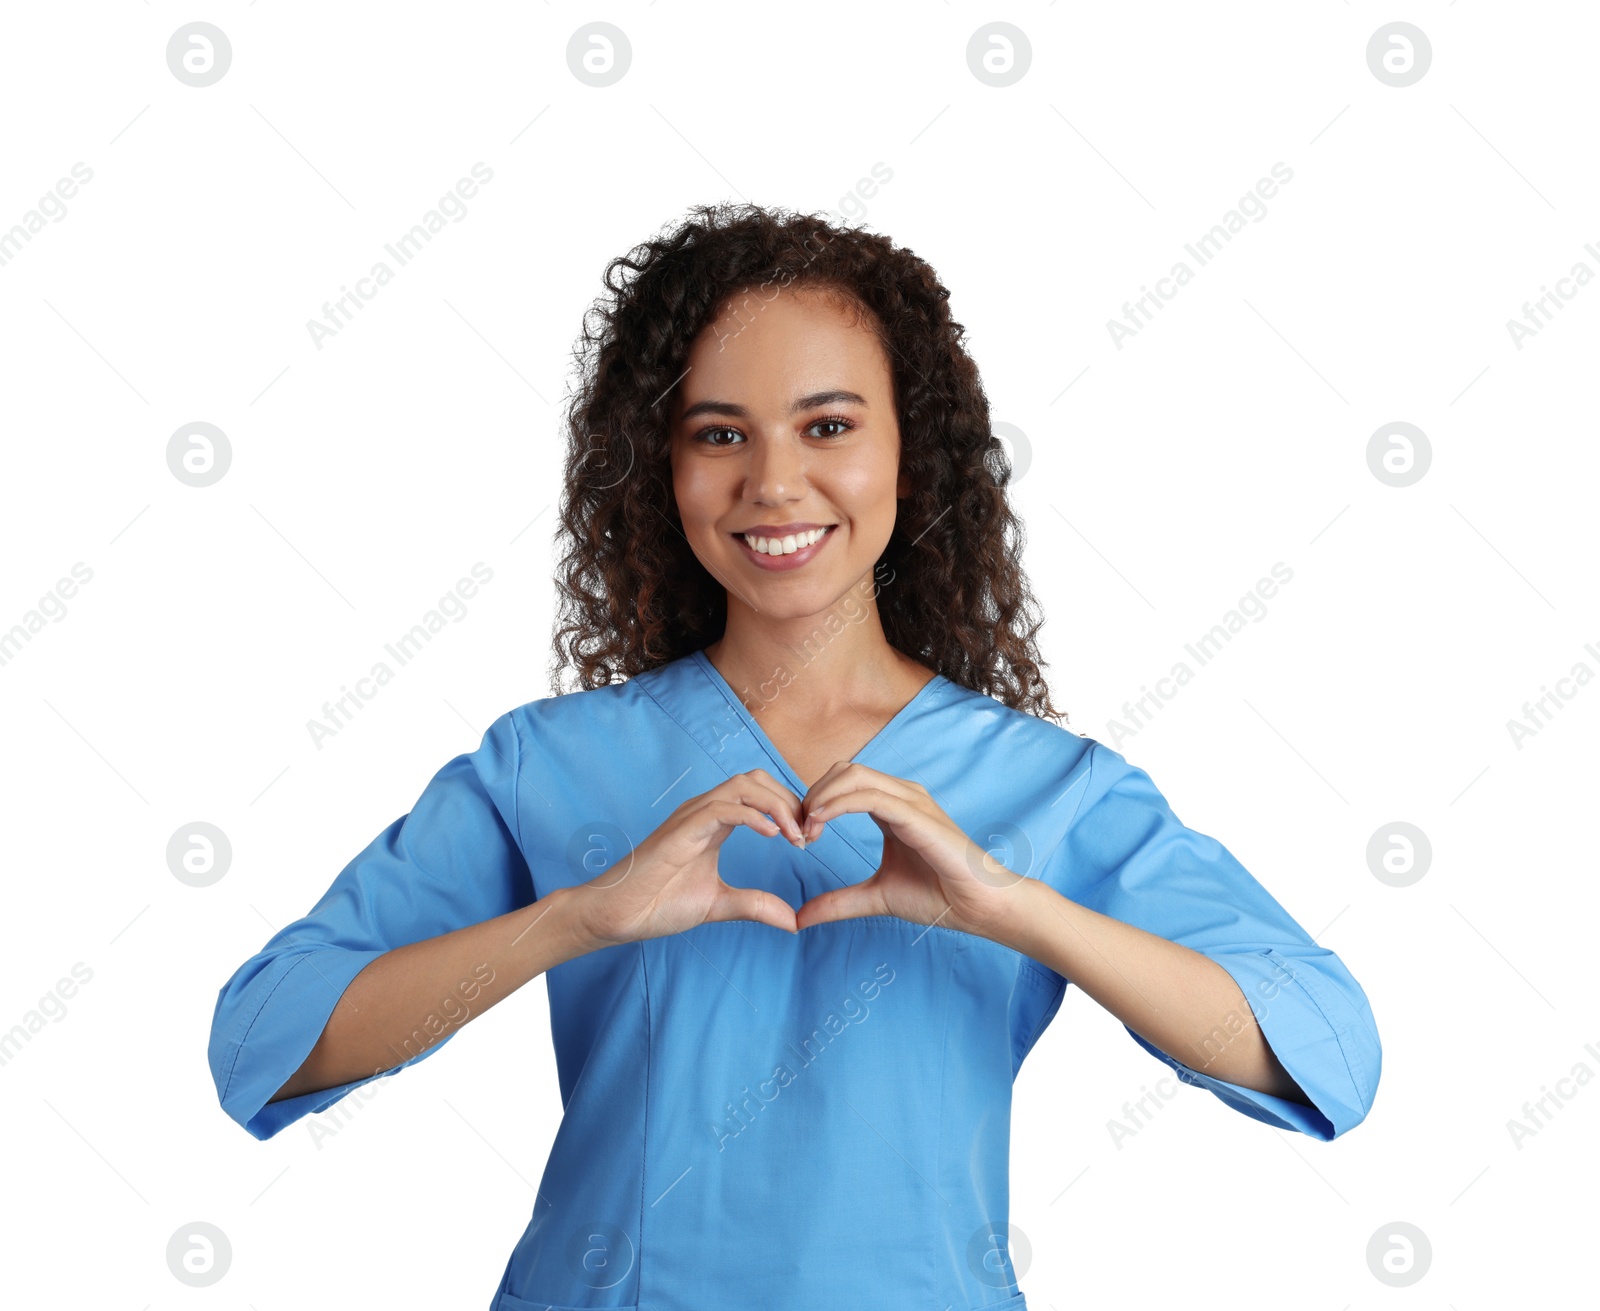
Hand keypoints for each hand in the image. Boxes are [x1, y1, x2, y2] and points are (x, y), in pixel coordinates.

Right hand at [572, 769, 806, 946]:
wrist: (616, 915)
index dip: (789, 809)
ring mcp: (691, 817)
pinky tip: (772, 835)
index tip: (808, 840)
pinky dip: (753, 816)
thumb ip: (755, 905)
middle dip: (790, 801)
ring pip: (743, 785)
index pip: (759, 793)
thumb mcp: (719, 904)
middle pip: (756, 779)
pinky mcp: (682, 830)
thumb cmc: (657, 903)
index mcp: (713, 822)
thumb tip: (793, 921)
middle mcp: (703, 811)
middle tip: (809, 835)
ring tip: (796, 837)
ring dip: (777, 806)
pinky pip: (722, 808)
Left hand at [793, 762, 1028, 936]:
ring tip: (808, 829)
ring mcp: (912, 801)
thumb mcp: (876, 897)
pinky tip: (821, 822)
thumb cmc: (939, 896)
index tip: (799, 836)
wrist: (979, 907)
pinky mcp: (918, 815)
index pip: (845, 783)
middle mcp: (902, 796)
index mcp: (893, 807)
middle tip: (799, 831)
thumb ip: (838, 902)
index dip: (816, 802)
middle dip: (814, 794)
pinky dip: (839, 804)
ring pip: (855, 775)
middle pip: (845, 770)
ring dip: (822, 797)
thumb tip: (799, 918)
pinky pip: (871, 796)